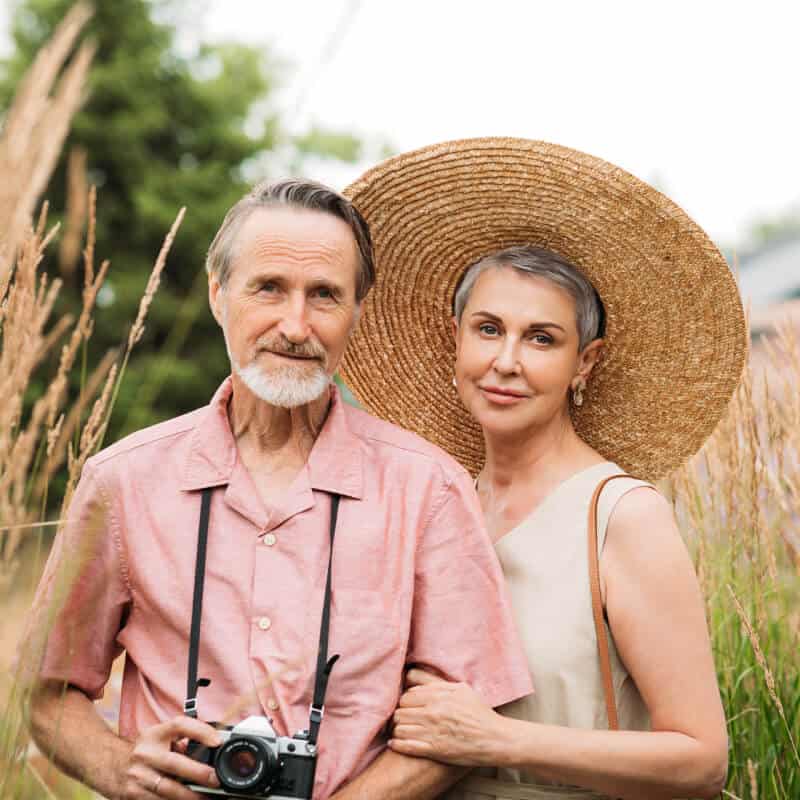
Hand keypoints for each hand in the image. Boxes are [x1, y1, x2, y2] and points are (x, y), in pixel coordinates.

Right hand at [116, 715, 222, 798]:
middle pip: (174, 763)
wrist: (107, 764)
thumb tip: (208, 749)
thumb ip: (179, 741)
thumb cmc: (142, 750)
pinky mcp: (132, 795)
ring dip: (189, 796)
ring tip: (205, 798)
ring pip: (166, 789)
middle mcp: (145, 753)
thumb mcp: (157, 737)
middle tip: (215, 779)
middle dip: (197, 773)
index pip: (179, 725)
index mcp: (154, 734)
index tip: (217, 742)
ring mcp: (137, 775)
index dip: (200, 731)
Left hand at [389, 668, 506, 766]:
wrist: (495, 739)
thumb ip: (439, 684)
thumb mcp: (462, 690)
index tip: (406, 707)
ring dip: (397, 730)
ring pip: (400, 729)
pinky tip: (395, 744)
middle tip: (400, 719)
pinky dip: (397, 745)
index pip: (406, 696)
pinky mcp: (434, 750)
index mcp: (438, 696)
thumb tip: (419, 679)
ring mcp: (432, 732)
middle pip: (400, 712)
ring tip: (398, 731)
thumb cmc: (480, 713)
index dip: (404, 702)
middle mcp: (432, 713)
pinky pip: (406, 746)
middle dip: (398, 716)